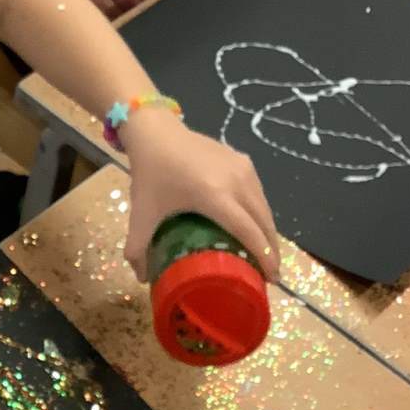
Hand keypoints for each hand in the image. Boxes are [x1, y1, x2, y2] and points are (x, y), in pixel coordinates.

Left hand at [119, 108, 279, 283]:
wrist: (155, 130)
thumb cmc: (150, 173)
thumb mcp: (142, 213)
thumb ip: (137, 248)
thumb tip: (143, 279)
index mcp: (215, 196)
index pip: (249, 232)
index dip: (264, 257)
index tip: (272, 279)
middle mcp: (236, 181)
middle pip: (263, 221)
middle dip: (272, 249)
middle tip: (271, 274)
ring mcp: (243, 167)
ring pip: (264, 206)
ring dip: (268, 230)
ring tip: (266, 252)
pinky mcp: (243, 159)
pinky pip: (258, 192)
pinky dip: (261, 212)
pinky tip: (255, 225)